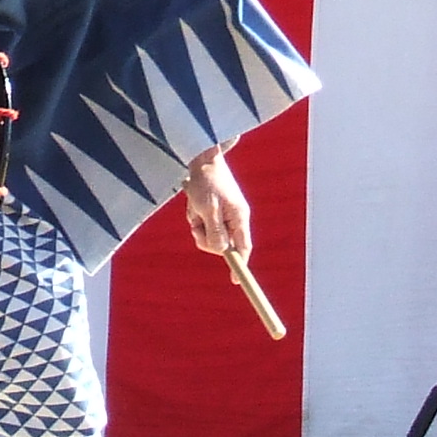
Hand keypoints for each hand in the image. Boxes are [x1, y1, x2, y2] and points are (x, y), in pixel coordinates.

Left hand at [182, 147, 251, 263]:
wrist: (201, 156)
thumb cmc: (205, 181)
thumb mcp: (207, 209)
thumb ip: (215, 232)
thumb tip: (221, 251)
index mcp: (239, 217)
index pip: (243, 248)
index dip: (240, 265)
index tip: (235, 280)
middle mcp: (235, 217)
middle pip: (221, 243)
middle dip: (204, 235)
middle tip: (197, 221)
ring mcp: (225, 212)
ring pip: (208, 232)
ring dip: (197, 222)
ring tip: (194, 205)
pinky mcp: (215, 207)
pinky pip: (202, 220)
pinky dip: (194, 214)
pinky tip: (192, 200)